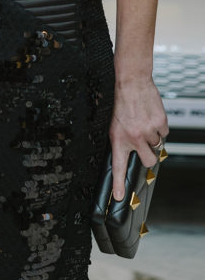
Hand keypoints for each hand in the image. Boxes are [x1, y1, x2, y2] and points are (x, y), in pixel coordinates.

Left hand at [109, 80, 167, 199]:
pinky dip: (160, 127)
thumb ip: (123, 142)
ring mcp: (148, 131)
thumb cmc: (122, 103)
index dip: (119, 184)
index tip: (119, 197)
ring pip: (158, 146)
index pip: (118, 166)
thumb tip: (131, 156)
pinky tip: (151, 117)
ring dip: (153, 137)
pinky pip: (165, 133)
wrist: (132, 83)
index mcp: (119, 138)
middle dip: (149, 155)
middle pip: (148, 161)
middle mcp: (134, 137)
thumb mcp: (115, 125)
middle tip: (144, 144)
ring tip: (144, 123)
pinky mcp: (160, 123)